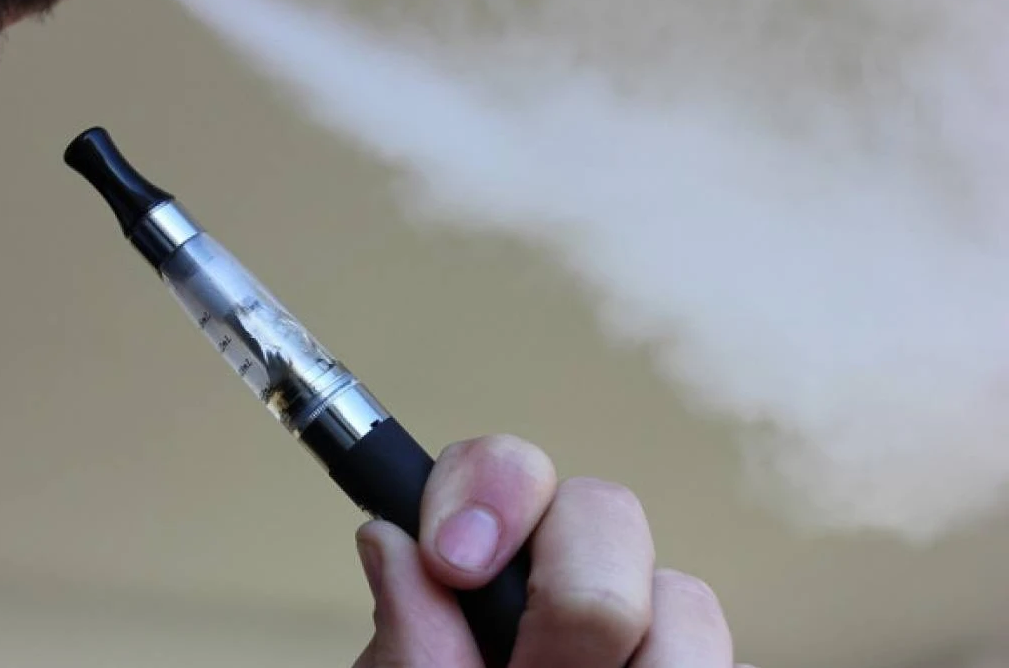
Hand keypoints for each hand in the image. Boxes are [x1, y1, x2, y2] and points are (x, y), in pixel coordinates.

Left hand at [351, 435, 750, 667]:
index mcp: (487, 568)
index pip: (507, 469)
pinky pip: (730, 665)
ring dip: (648, 666)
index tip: (454, 561)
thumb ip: (407, 639)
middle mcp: (568, 583)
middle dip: (575, 599)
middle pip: (607, 514)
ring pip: (686, 600)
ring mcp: (645, 635)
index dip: (492, 493)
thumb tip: (389, 540)